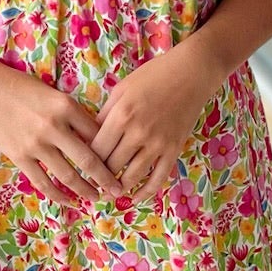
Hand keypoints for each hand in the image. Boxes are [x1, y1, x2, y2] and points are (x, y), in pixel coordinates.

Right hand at [0, 59, 120, 208]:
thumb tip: (96, 139)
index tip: (121, 163)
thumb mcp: (54, 95)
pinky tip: (69, 201)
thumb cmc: (22, 87)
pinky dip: (58, 195)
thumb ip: (73, 116)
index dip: (111, 151)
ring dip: (85, 190)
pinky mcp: (20, 156)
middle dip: (107, 179)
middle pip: (89, 160)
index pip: (97, 134)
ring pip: (68, 176)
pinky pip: (43, 182)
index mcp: (66, 107)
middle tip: (118, 190)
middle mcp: (54, 127)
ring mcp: (36, 144)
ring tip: (96, 198)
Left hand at [89, 44, 225, 204]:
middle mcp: (138, 133)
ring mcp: (158, 144)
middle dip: (99, 177)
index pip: (96, 150)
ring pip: (131, 177)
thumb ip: (105, 115)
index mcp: (121, 116)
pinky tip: (134, 197)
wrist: (191, 73)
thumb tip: (90, 140)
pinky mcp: (174, 150)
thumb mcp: (120, 90)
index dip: (86, 162)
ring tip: (109, 192)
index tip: (80, 168)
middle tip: (92, 183)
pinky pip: (158, 179)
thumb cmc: (152, 76)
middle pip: (111, 166)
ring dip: (118, 188)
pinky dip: (145, 192)